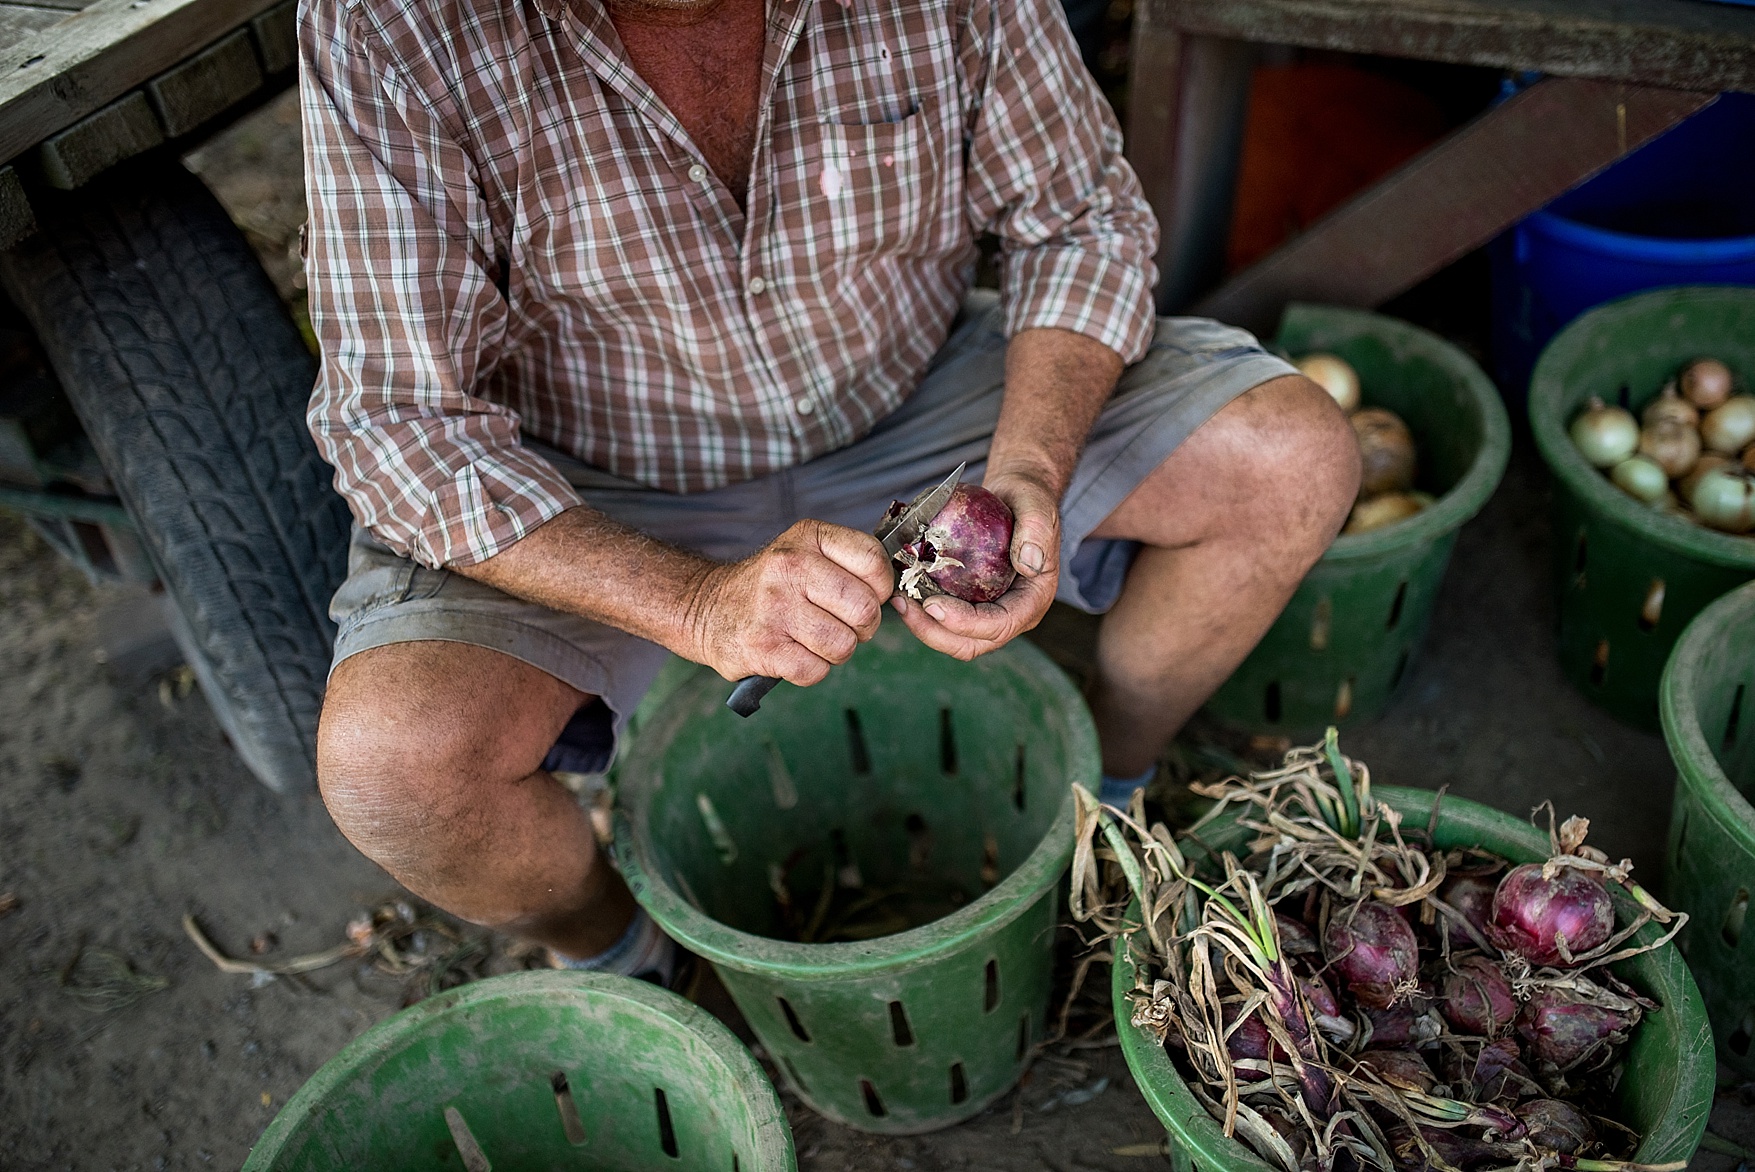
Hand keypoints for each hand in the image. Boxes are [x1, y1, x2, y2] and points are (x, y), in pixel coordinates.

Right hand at [687, 520, 892, 684]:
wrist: (706, 608)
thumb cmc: (771, 585)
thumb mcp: (804, 551)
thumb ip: (848, 561)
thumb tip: (897, 589)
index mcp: (808, 537)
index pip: (874, 561)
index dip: (881, 588)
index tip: (865, 595)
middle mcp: (790, 565)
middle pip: (865, 610)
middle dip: (862, 627)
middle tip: (842, 625)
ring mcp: (775, 607)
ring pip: (843, 645)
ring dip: (836, 651)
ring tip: (814, 639)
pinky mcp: (763, 647)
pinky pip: (816, 671)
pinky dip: (812, 670)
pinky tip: (794, 655)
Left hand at [892, 469, 1060, 659]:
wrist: (1017, 498)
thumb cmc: (1029, 499)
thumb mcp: (1037, 506)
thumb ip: (1036, 530)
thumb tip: (1029, 563)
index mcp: (1033, 600)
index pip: (999, 624)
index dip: (965, 623)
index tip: (932, 605)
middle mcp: (1012, 614)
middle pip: (971, 643)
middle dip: (934, 632)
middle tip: (903, 605)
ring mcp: (990, 611)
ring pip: (954, 637)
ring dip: (923, 626)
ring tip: (897, 599)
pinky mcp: (971, 603)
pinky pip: (945, 618)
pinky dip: (922, 611)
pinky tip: (901, 588)